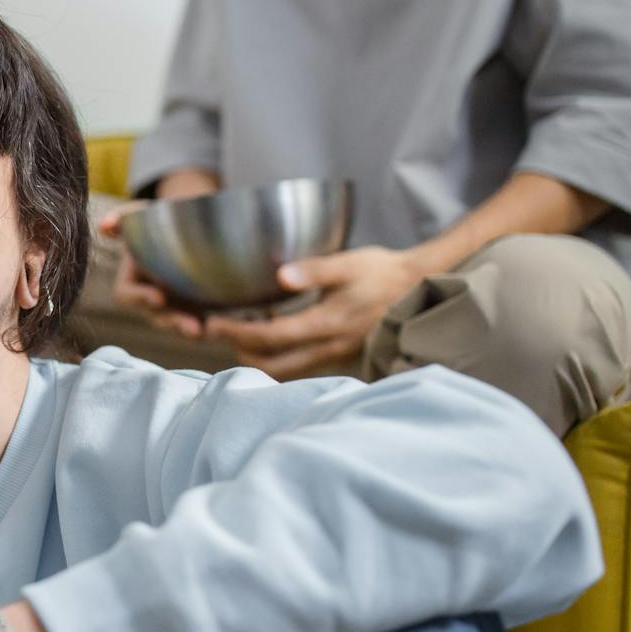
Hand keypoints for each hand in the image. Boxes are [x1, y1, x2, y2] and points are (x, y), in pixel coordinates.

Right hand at [98, 203, 205, 339]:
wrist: (191, 224)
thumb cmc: (159, 218)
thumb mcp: (141, 214)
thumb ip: (122, 218)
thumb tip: (104, 226)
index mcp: (132, 280)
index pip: (126, 295)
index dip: (140, 298)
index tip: (159, 297)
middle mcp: (150, 297)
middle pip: (156, 316)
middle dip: (173, 322)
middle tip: (192, 328)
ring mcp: (172, 304)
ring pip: (178, 323)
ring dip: (190, 329)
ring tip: (206, 332)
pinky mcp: (194, 307)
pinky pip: (199, 321)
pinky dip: (210, 325)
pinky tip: (223, 325)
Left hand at [204, 245, 424, 378]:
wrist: (418, 288)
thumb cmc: (383, 273)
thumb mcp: (350, 263)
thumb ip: (315, 270)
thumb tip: (280, 276)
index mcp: (327, 324)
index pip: (271, 336)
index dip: (238, 332)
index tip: (212, 324)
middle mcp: (329, 347)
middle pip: (272, 364)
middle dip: (241, 350)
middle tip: (220, 331)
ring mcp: (334, 354)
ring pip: (285, 368)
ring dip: (258, 355)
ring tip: (241, 330)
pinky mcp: (338, 354)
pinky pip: (299, 363)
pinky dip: (277, 353)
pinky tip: (270, 329)